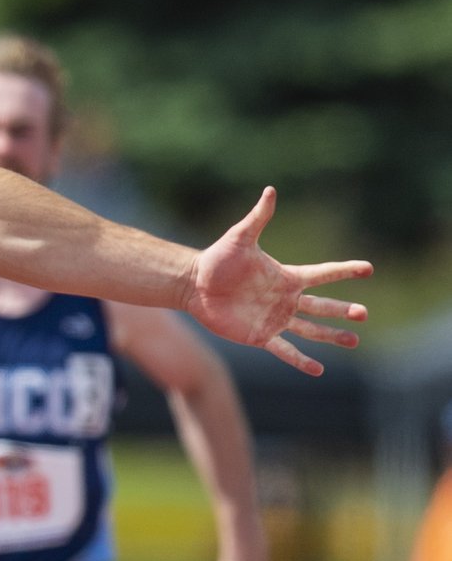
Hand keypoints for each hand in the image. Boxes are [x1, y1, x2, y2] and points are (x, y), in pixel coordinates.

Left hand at [183, 188, 368, 375]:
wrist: (192, 284)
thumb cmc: (216, 259)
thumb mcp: (239, 237)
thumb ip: (258, 217)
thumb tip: (270, 190)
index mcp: (286, 277)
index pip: (322, 274)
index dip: (344, 271)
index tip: (368, 269)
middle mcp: (285, 299)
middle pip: (322, 306)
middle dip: (344, 310)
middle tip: (364, 313)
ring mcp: (274, 319)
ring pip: (310, 330)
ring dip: (332, 336)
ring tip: (354, 340)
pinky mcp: (259, 335)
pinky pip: (284, 350)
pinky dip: (300, 360)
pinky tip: (317, 369)